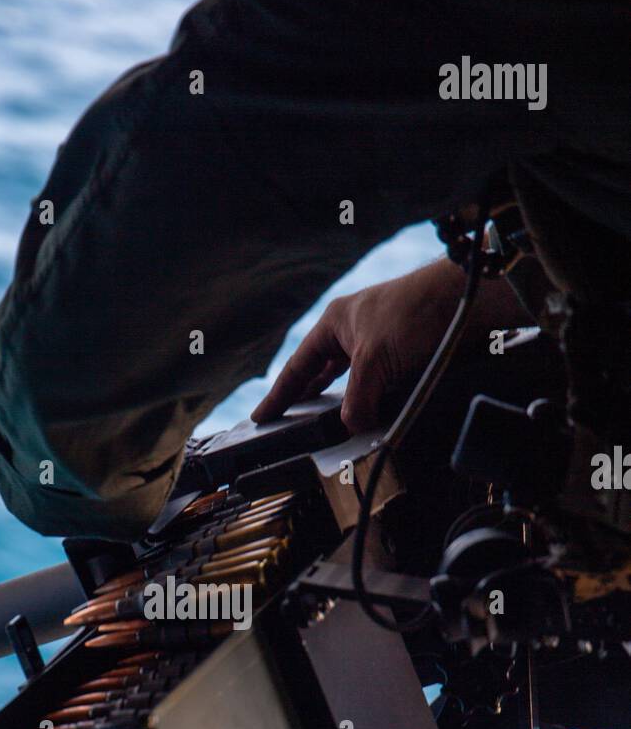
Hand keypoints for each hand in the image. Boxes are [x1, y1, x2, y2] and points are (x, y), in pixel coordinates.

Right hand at [250, 257, 530, 433]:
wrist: (467, 300)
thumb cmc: (415, 312)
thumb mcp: (375, 361)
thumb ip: (357, 400)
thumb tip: (351, 428)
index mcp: (335, 324)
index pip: (298, 367)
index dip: (278, 395)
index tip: (260, 417)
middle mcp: (353, 332)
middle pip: (321, 374)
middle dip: (307, 399)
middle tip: (290, 424)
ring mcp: (378, 343)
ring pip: (351, 382)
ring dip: (344, 404)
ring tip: (331, 428)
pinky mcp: (403, 355)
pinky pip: (378, 386)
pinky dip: (372, 404)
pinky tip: (372, 418)